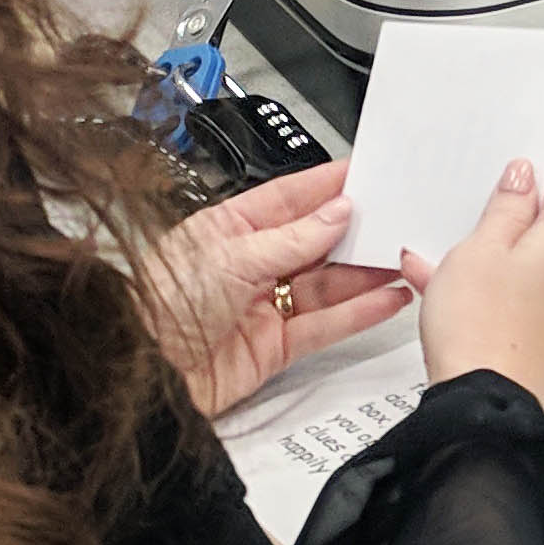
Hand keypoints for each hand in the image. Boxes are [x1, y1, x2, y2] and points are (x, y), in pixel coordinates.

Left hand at [145, 160, 410, 420]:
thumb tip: (338, 212)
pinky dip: (358, 313)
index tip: (368, 173)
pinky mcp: (273, 348)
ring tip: (403, 258)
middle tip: (397, 215)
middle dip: (355, 230)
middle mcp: (248, 265)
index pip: (289, 198)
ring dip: (365, 272)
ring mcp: (263, 306)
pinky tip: (387, 299)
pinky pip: (324, 326)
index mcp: (228, 228)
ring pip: (326, 284)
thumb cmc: (160, 303)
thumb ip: (293, 238)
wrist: (140, 371)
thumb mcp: (232, 255)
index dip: (328, 185)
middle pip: (314, 242)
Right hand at [403, 156, 543, 409]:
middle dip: (510, 217)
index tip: (511, 166)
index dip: (543, 169)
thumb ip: (506, 207)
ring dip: (492, 255)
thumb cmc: (480, 331)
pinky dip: (492, 289)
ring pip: (531, 265)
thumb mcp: (479, 250)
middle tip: (472, 213)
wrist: (482, 409)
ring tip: (443, 258)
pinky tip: (445, 291)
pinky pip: (523, 300)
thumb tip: (524, 178)